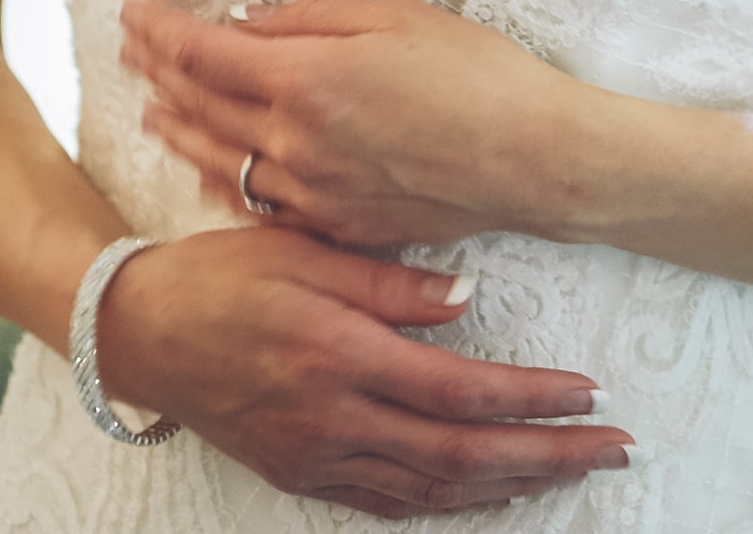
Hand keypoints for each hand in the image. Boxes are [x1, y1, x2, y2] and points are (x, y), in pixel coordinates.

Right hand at [94, 222, 634, 520]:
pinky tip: (485, 490)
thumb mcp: (302, 249)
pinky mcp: (304, 474)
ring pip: (434, 492)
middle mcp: (334, 420)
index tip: (589, 391)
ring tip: (568, 470)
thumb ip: (387, 278)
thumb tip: (467, 295)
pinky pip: (391, 503)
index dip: (532, 399)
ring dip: (510, 486)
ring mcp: (318, 459)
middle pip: (462, 459)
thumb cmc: (223, 273)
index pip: (459, 393)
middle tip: (611, 449)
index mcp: (339, 356)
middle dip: (546, 457)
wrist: (141, 332)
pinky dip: (449, 501)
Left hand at [120, 0, 587, 249]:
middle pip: (202, 106)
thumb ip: (311, 19)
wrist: (531, 158)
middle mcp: (297, 142)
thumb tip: (247, 24)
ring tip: (150, 109)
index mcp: (308, 79)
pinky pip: (260, 204)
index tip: (133, 11)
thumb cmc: (475, 73)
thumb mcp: (393, 17)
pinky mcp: (338, 226)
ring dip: (178, 130)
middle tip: (128, 49)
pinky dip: (223, 180)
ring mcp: (314, 193)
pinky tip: (210, 168)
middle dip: (158, 73)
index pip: (207, 53)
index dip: (162, 30)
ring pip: (220, 162)